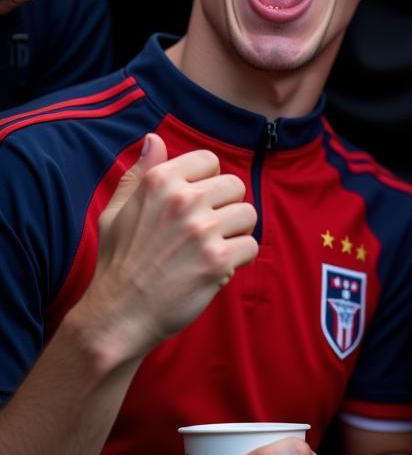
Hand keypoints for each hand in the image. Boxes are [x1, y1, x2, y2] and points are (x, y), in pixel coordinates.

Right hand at [77, 135, 258, 363]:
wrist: (117, 316)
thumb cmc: (119, 262)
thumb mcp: (117, 211)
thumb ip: (139, 173)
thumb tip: (154, 138)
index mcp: (159, 182)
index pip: (210, 161)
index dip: (207, 183)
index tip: (195, 206)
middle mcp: (182, 201)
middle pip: (235, 186)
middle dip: (225, 208)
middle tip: (205, 232)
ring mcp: (201, 230)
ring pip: (249, 214)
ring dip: (236, 233)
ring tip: (214, 248)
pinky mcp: (218, 260)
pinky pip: (251, 246)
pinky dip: (240, 259)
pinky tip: (218, 268)